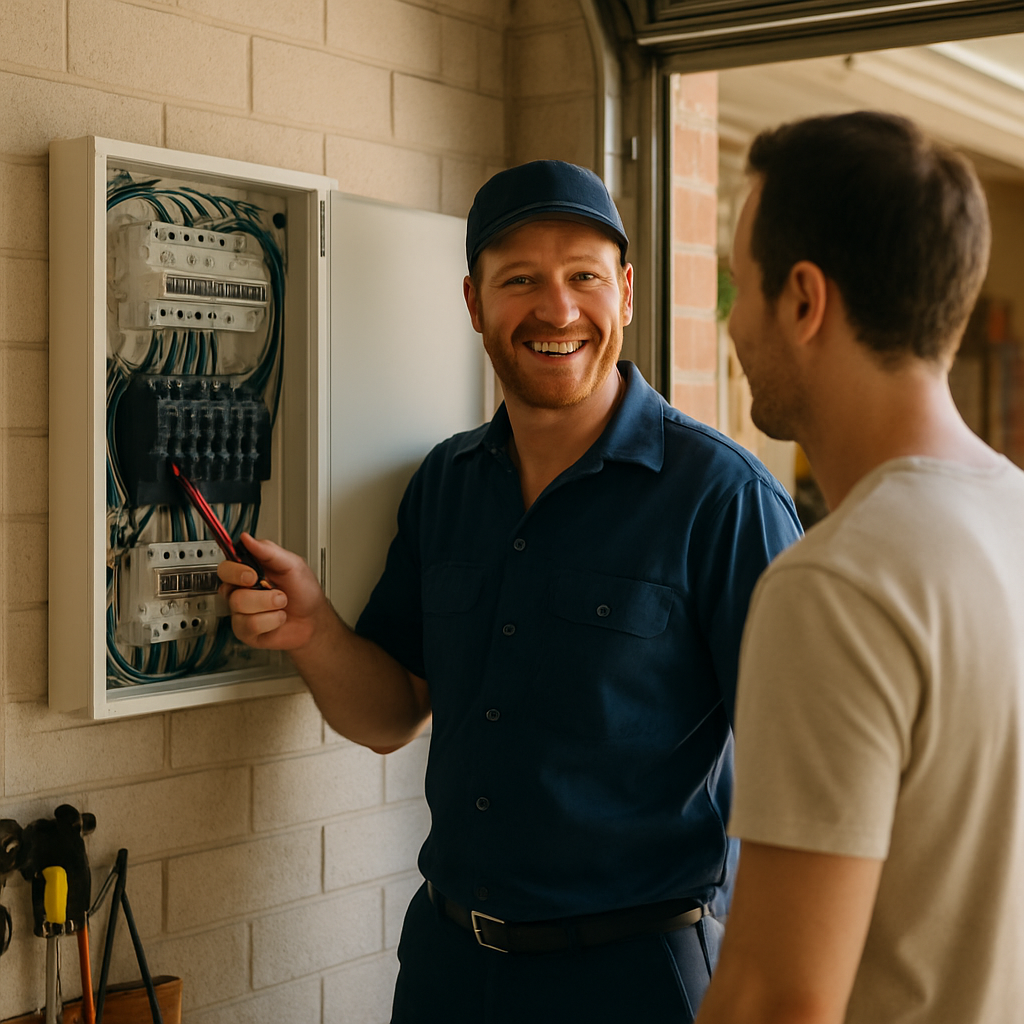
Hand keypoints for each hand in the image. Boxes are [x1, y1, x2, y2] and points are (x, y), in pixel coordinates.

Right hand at [218, 534, 326, 650]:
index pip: (226, 566)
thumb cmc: (304, 592)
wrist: (313, 620)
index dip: (235, 570)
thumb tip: (247, 538)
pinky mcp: (245, 630)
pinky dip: (271, 621)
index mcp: (249, 571)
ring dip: (269, 604)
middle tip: (269, 588)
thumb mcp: (292, 564)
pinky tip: (277, 618)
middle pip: (225, 586)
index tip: (252, 573)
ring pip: (240, 606)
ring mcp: (242, 611)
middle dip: (251, 588)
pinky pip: (249, 625)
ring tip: (282, 603)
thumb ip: (268, 550)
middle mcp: (242, 590)